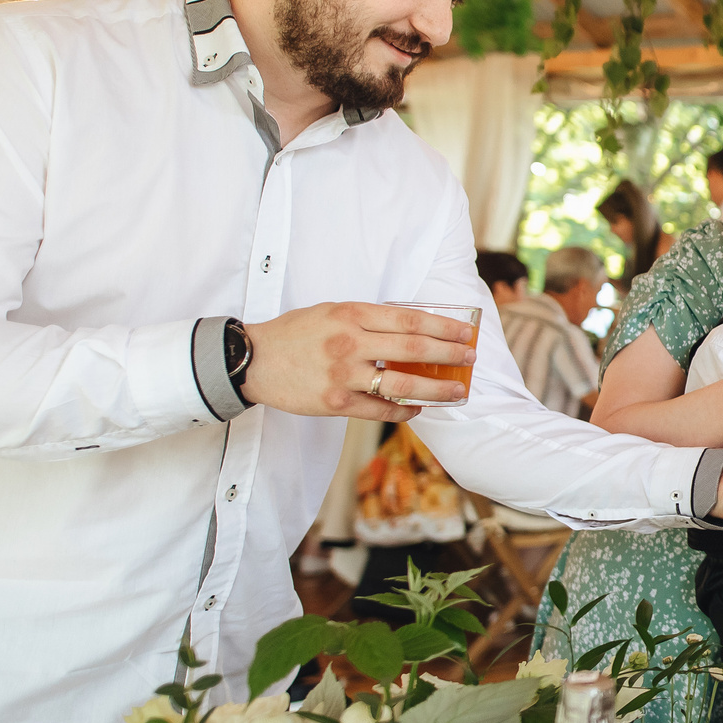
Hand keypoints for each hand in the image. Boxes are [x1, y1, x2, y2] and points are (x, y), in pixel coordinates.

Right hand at [242, 302, 472, 419]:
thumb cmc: (295, 333)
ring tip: (457, 391)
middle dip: (449, 355)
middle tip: (470, 359)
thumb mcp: (332, 312)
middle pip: (414, 350)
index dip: (443, 328)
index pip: (410, 320)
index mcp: (352, 315)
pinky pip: (379, 410)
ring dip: (436, 389)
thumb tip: (411, 329)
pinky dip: (403, 410)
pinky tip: (417, 408)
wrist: (252, 360)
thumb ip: (368, 320)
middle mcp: (351, 343)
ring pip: (402, 384)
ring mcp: (343, 375)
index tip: (464, 333)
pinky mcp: (335, 402)